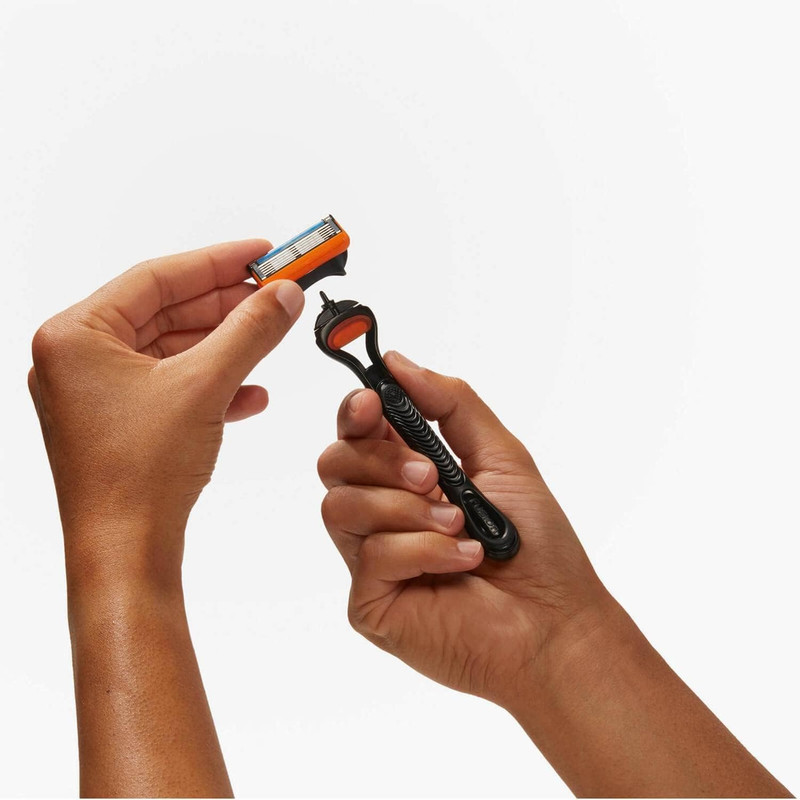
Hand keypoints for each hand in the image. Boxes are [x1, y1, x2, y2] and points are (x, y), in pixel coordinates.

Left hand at [29, 240, 304, 584]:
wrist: (125, 553)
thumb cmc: (137, 476)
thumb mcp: (204, 385)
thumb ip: (249, 331)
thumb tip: (282, 294)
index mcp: (77, 336)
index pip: (157, 277)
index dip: (217, 262)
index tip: (261, 252)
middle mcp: (79, 359)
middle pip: (166, 311)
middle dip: (226, 304)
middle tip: (275, 290)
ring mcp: (98, 393)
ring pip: (173, 350)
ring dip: (225, 344)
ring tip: (270, 333)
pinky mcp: (121, 422)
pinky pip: (172, 385)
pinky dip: (212, 382)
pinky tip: (251, 390)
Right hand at [317, 351, 610, 706]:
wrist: (553, 622)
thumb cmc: (536, 546)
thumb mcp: (501, 455)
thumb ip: (450, 403)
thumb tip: (397, 361)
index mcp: (406, 475)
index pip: (356, 431)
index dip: (356, 410)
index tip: (374, 402)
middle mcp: (382, 512)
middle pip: (334, 462)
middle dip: (384, 460)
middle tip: (433, 477)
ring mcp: (372, 558)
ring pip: (341, 506)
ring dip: (407, 509)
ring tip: (459, 526)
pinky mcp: (369, 601)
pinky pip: (370, 556)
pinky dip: (424, 551)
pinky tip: (462, 562)